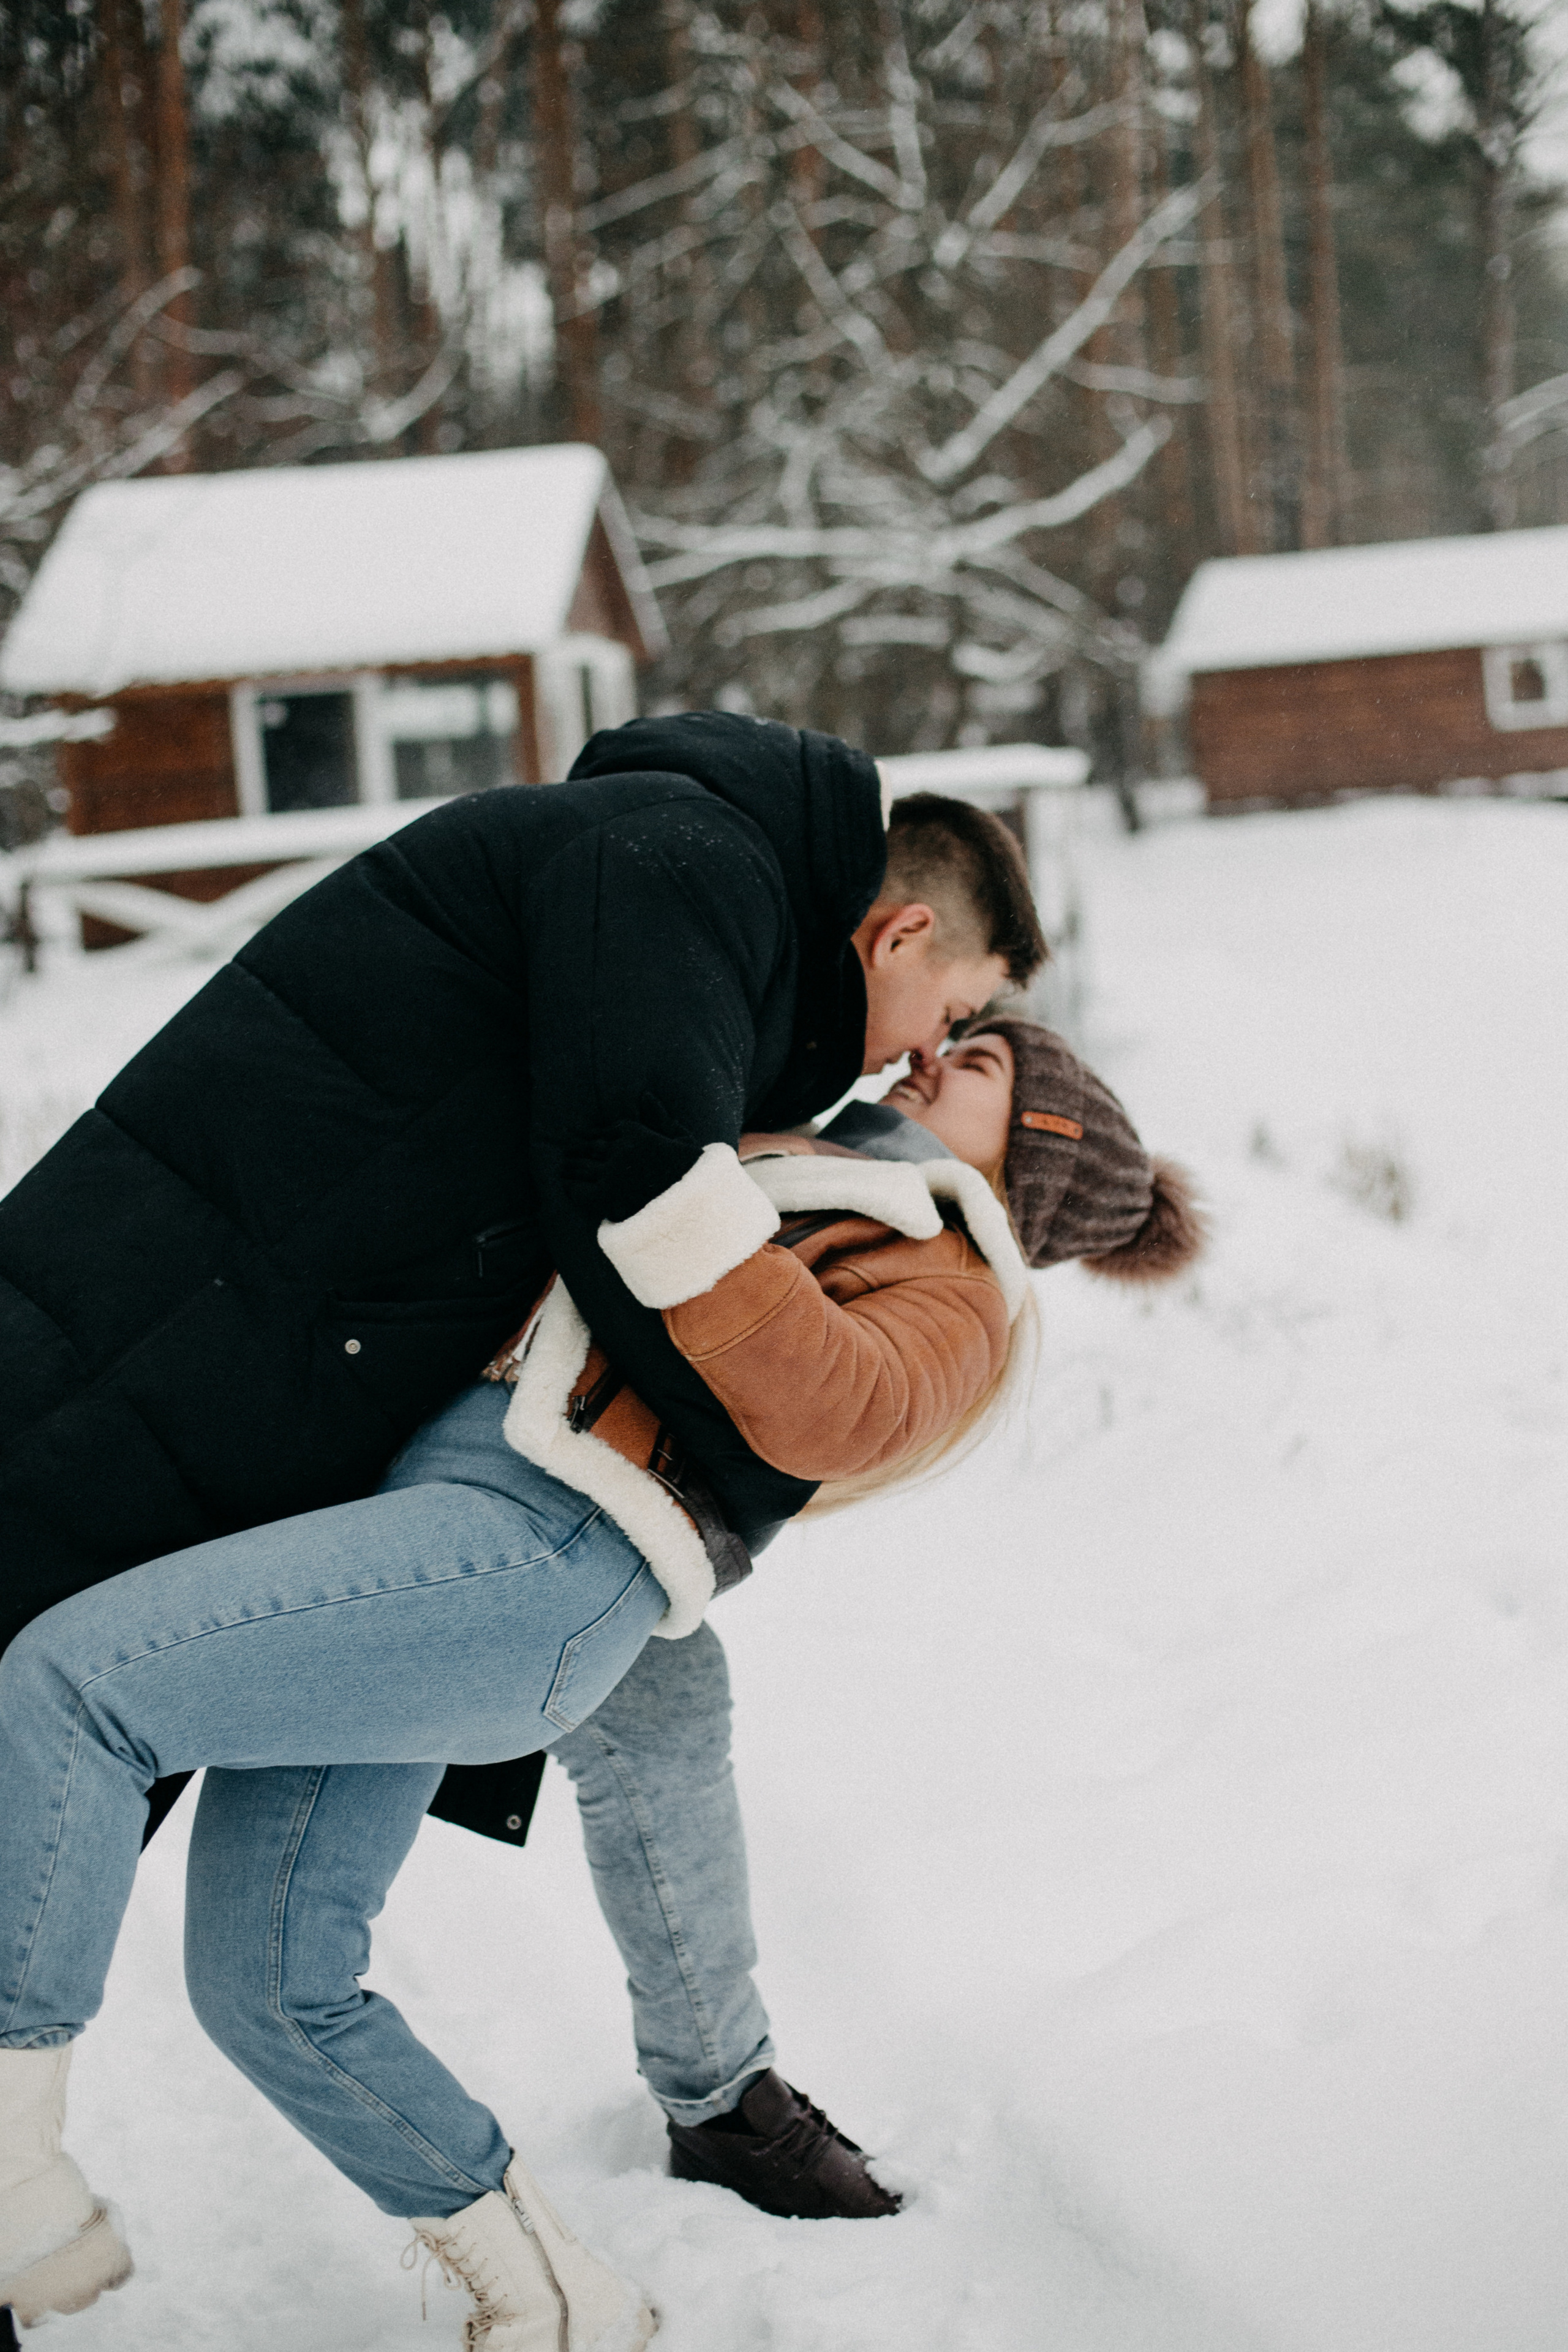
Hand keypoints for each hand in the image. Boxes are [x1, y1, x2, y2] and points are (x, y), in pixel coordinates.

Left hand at [560, 1093, 704, 1225]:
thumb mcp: (681, 1140)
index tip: (579, 1135)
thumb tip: (645, 1095)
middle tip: (565, 1151)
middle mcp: (621, 1150)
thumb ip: (660, 1118)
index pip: (605, 1130)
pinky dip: (571, 1187)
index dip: (589, 1134)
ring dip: (569, 1166)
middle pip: (588, 1147)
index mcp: (637, 1133)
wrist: (695, 1206)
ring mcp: (612, 1174)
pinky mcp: (606, 1197)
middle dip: (575, 1148)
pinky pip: (579, 1189)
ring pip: (581, 1166)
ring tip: (562, 1168)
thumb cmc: (692, 1173)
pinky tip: (567, 1186)